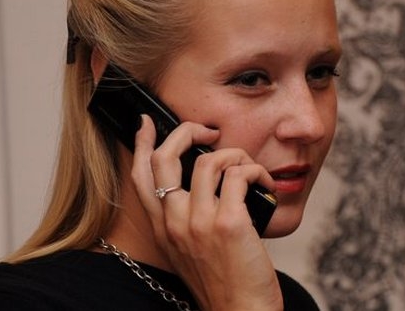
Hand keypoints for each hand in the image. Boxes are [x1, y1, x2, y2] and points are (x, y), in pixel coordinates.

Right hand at [131, 114, 282, 310]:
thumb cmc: (224, 282)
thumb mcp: (191, 250)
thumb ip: (188, 219)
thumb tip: (206, 183)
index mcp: (163, 228)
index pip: (141, 176)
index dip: (140, 143)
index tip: (146, 122)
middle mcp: (175, 222)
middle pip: (165, 158)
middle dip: (185, 131)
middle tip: (208, 131)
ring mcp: (199, 222)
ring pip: (209, 161)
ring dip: (235, 156)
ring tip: (250, 170)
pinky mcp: (228, 223)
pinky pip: (238, 175)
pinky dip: (255, 171)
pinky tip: (264, 185)